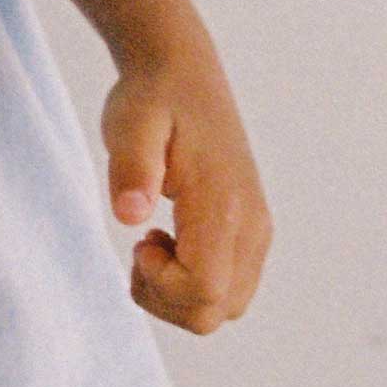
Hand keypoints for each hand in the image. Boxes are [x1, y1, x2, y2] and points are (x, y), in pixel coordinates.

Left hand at [102, 47, 270, 332]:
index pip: (205, 290)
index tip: (139, 242)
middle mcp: (252, 227)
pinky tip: (169, 242)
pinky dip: (191, 284)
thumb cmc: (153, 99)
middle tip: (141, 247)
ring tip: (153, 242)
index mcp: (225, 205)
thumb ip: (132, 168)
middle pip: (215, 312)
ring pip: (224, 309)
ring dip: (177, 294)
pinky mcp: (251, 234)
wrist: (184, 73)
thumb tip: (130, 215)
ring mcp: (256, 233)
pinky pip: (228, 291)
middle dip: (165, 298)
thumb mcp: (131, 124)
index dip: (161, 285)